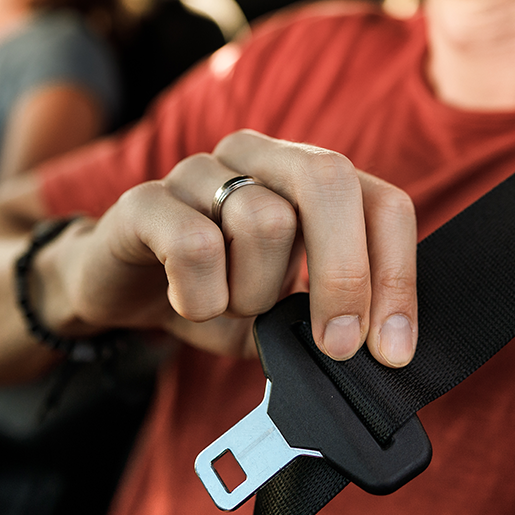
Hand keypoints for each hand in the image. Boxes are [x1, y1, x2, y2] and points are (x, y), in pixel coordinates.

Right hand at [44, 129, 417, 365]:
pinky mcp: (147, 199)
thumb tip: (377, 358)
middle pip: (329, 181)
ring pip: (264, 222)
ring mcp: (202, 171)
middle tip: (338, 346)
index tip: (392, 350)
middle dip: (345, 274)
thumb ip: (325, 323)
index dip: (397, 275)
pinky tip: (188, 303)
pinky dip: (201, 296)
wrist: (118, 289)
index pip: (381, 203)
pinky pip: (195, 245)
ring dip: (253, 294)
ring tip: (229, 305)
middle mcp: (260, 157)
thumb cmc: (213, 292)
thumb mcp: (282, 315)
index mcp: (307, 177)